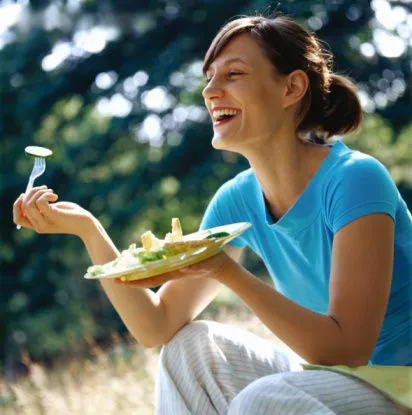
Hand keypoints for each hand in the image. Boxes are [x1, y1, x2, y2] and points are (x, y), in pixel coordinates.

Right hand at [13, 185, 94, 236]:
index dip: (17, 205)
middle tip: (45, 188)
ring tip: (51, 191)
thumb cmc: (71, 215)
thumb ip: (41, 206)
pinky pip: (40, 202)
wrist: (86, 224)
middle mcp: (39, 226)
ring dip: (38, 192)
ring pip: (29, 204)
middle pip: (23, 207)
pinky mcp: (54, 216)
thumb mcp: (54, 210)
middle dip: (31, 192)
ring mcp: (46, 223)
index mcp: (37, 225)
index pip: (17, 219)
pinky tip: (55, 195)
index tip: (25, 194)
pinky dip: (46, 194)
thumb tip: (29, 193)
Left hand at [113, 250, 236, 288]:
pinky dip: (147, 266)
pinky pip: (159, 265)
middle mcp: (170, 271)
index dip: (135, 281)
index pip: (151, 278)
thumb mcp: (204, 263)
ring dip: (136, 271)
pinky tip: (138, 263)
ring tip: (120, 269)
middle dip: (130, 278)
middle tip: (111, 278)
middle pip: (146, 277)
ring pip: (151, 271)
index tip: (119, 281)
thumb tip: (182, 268)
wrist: (221, 266)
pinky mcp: (177, 263)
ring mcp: (173, 268)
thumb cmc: (213, 262)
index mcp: (175, 272)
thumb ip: (195, 267)